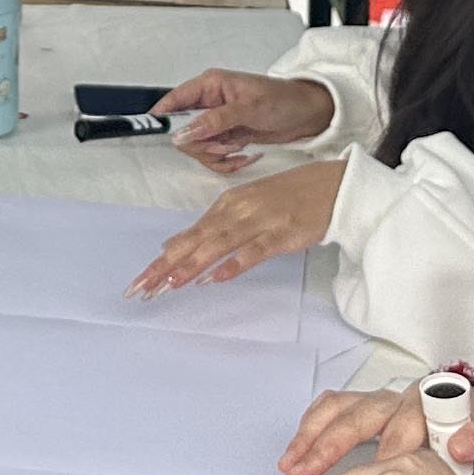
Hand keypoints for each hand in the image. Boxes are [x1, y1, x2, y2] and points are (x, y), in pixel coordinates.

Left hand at [130, 159, 342, 294]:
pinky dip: (235, 264)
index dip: (164, 259)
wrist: (332, 187)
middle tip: (142, 288)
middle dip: (168, 266)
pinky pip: (254, 251)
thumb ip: (214, 226)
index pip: (188, 234)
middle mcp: (237, 211)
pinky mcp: (281, 233)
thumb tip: (178, 245)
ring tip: (171, 284)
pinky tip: (218, 278)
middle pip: (196, 241)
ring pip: (219, 245)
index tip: (141, 280)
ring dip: (194, 265)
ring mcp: (259, 221)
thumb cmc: (289, 198)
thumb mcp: (246, 207)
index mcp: (227, 205)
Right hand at [155, 68, 339, 176]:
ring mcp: (218, 123)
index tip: (159, 136)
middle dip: (201, 145)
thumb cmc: (284, 100)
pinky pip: (214, 157)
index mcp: (210, 85)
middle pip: (183, 132)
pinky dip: (227, 161)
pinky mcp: (227, 138)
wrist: (309, 115)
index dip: (163, 119)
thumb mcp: (249, 108)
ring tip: (238, 149)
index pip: (173, 101)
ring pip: (198, 147)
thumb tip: (185, 132)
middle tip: (222, 146)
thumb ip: (215, 121)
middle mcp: (209, 104)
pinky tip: (244, 156)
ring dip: (217, 155)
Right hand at [281, 381, 473, 474]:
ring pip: (338, 409)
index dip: (381, 457)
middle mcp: (400, 399)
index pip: (400, 429)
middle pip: (357, 416)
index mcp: (430, 407)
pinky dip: (313, 426)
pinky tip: (299, 451)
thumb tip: (460, 444)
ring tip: (291, 466)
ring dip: (311, 437)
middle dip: (328, 446)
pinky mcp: (371, 408)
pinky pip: (334, 408)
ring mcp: (382, 402)